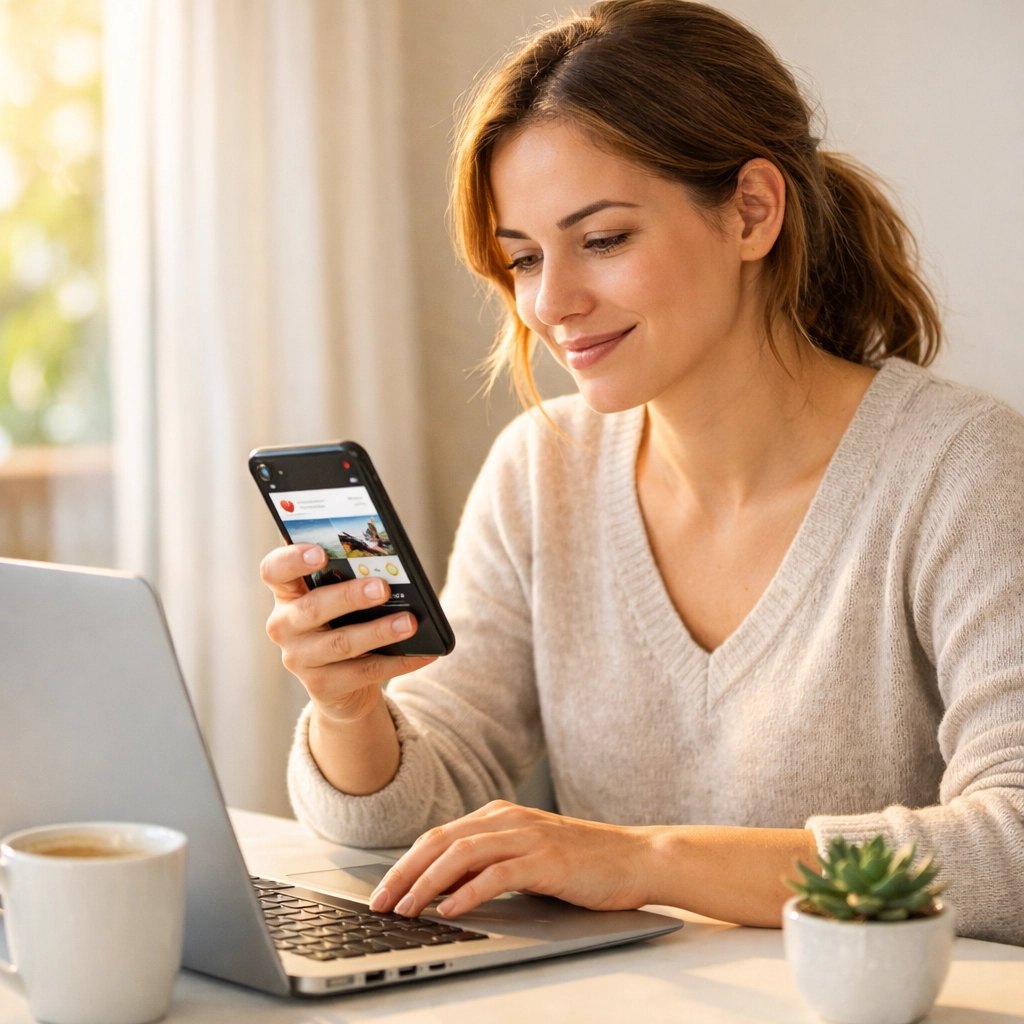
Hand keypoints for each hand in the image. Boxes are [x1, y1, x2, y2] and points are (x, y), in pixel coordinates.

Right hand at [260, 543, 436, 723]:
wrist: (342, 685)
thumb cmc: (343, 625)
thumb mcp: (339, 601)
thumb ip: (352, 580)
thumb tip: (393, 568)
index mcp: (287, 595)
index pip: (274, 571)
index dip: (292, 560)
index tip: (321, 552)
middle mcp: (285, 626)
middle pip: (312, 608)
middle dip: (350, 596)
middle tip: (382, 588)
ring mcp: (300, 660)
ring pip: (342, 644)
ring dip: (379, 631)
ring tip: (410, 622)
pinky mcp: (322, 687)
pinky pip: (365, 672)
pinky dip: (399, 662)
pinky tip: (424, 654)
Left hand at [367, 800, 655, 918]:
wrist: (637, 856)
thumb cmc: (583, 862)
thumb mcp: (527, 855)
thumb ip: (490, 863)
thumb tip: (443, 888)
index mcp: (499, 815)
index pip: (438, 836)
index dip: (404, 864)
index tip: (381, 892)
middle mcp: (508, 819)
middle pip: (440, 841)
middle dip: (403, 873)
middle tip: (379, 903)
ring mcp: (528, 836)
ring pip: (461, 854)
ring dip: (426, 883)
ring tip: (405, 909)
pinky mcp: (547, 859)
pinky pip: (497, 873)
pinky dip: (468, 892)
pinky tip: (450, 910)